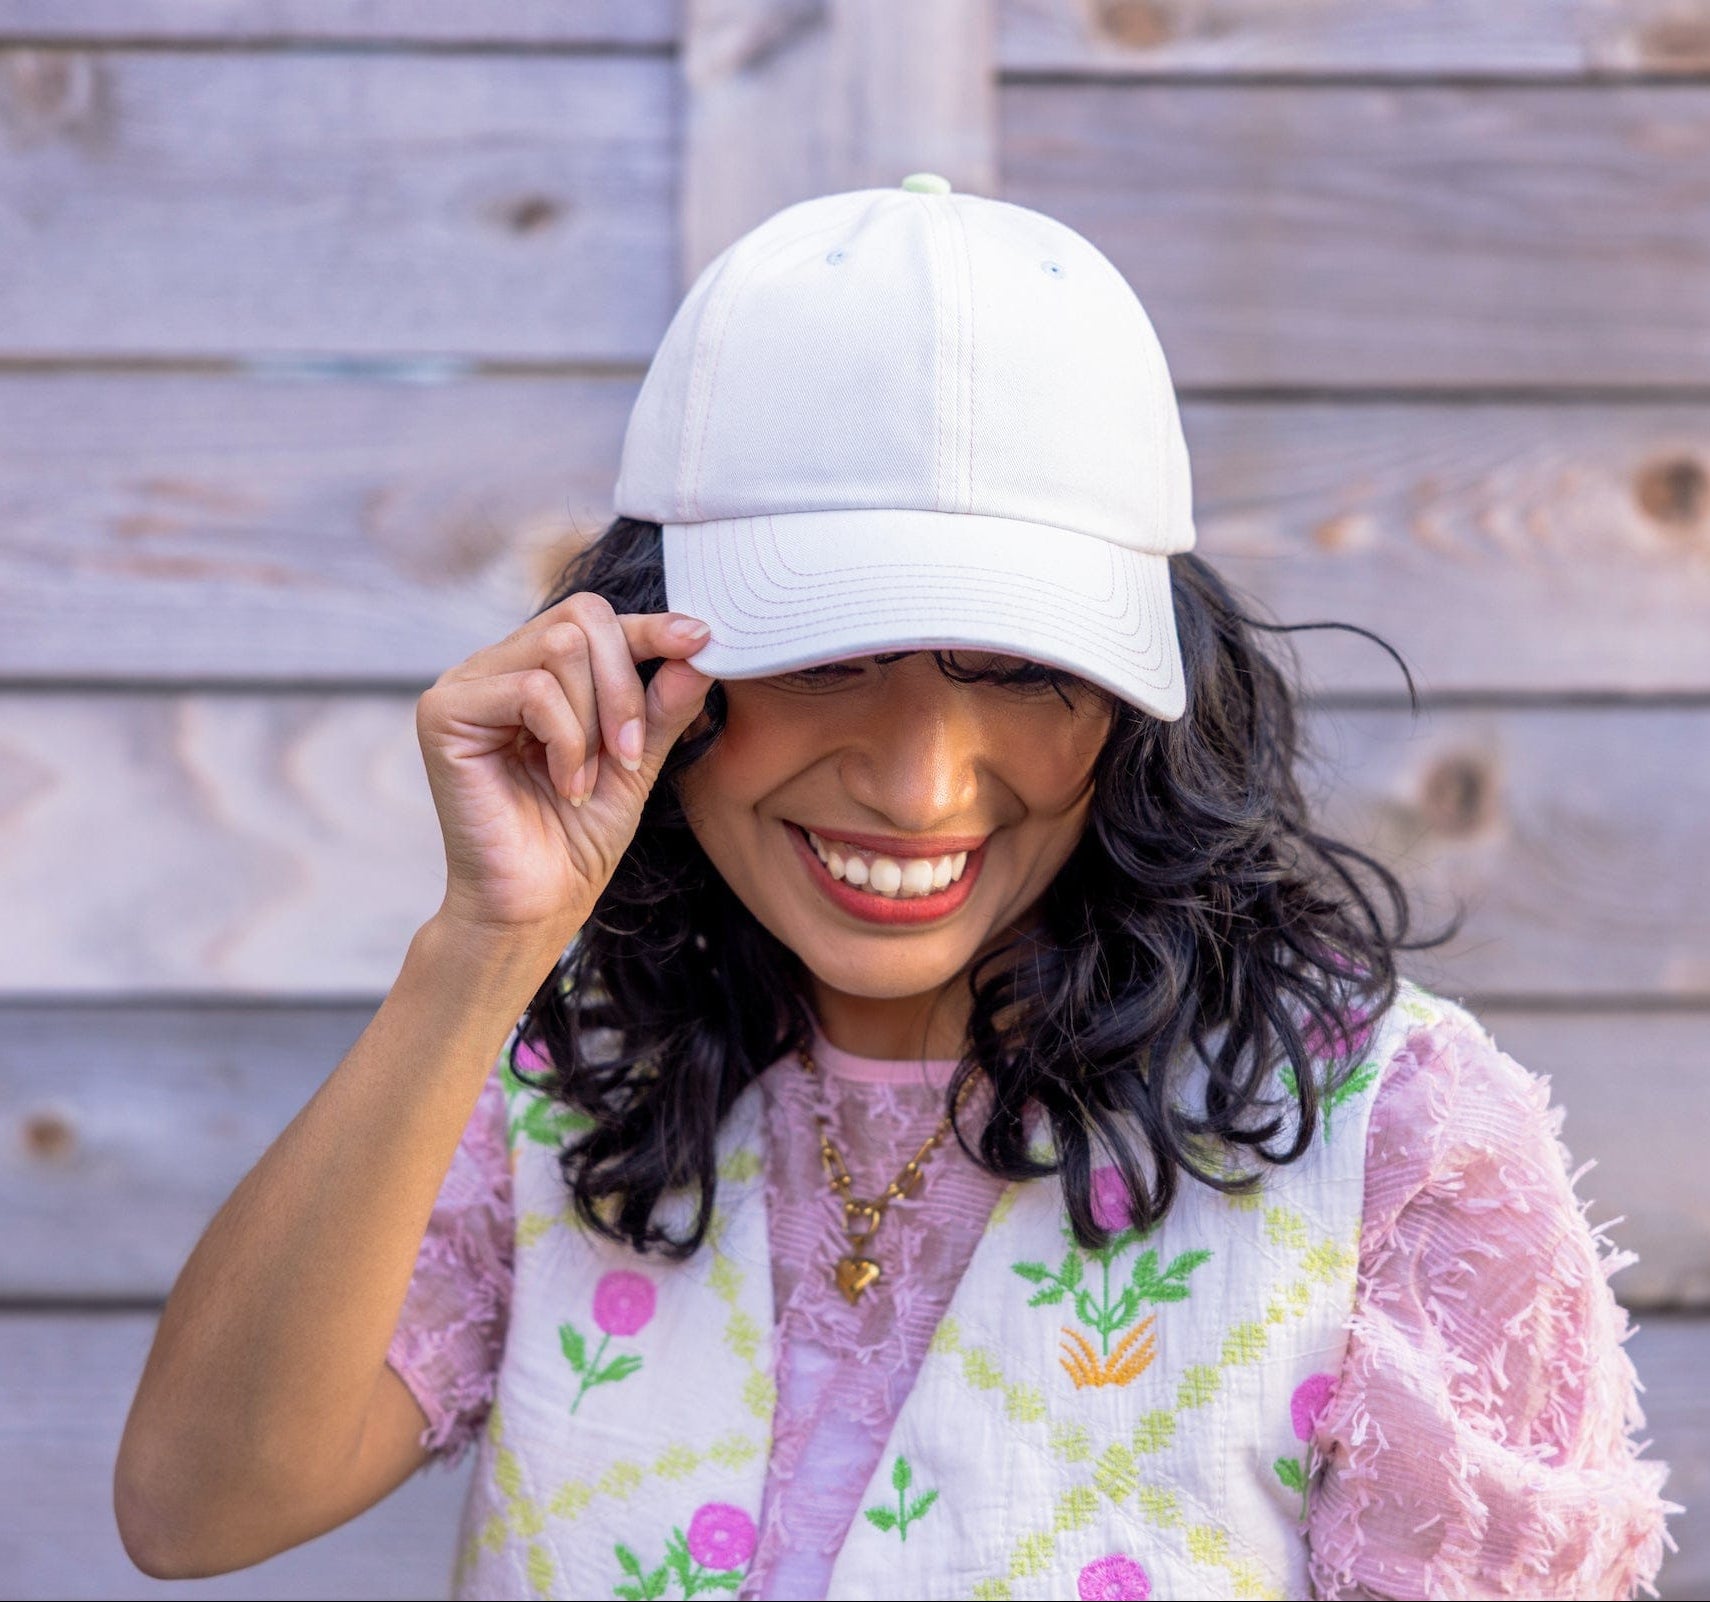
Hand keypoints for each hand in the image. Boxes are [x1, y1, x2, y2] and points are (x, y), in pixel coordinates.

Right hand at [415, 594, 713, 940]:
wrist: (534, 906)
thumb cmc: (577, 839)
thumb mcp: (636, 761)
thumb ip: (662, 705)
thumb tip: (697, 645)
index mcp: (533, 670)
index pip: (594, 618)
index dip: (650, 625)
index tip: (701, 639)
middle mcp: (494, 667)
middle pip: (581, 617)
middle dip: (624, 686)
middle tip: (629, 754)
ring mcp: (464, 684)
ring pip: (561, 647)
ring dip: (594, 721)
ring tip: (585, 780)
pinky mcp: (443, 712)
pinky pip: (532, 690)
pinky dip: (566, 740)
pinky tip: (564, 784)